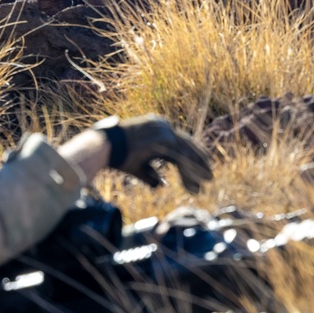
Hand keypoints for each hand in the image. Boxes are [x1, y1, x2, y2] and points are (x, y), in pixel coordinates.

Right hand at [95, 115, 212, 191]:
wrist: (104, 147)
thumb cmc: (117, 155)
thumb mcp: (137, 165)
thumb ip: (150, 174)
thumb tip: (160, 185)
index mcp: (157, 126)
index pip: (180, 140)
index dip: (192, 153)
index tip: (203, 163)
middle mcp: (163, 125)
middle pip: (188, 144)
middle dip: (200, 161)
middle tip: (210, 174)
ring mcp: (164, 132)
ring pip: (187, 153)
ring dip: (197, 170)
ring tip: (207, 182)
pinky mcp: (163, 141)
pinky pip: (181, 160)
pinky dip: (189, 174)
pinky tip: (194, 187)